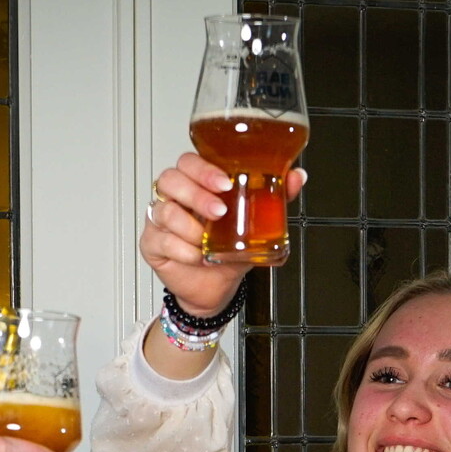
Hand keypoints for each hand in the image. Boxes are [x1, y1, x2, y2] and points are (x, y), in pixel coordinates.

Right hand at [140, 151, 307, 318]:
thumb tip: (297, 177)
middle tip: (220, 211)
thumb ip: (274, 200)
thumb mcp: (255, 225)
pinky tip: (197, 256)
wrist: (217, 289)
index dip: (203, 169)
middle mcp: (175, 198)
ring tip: (207, 240)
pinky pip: (161, 240)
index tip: (224, 183)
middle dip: (196, 195)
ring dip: (189, 225)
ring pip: (164, 210)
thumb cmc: (229, 252)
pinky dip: (182, 249)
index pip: (189, 162)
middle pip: (170, 180)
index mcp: (196, 184)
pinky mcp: (152, 244)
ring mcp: (161, 220)